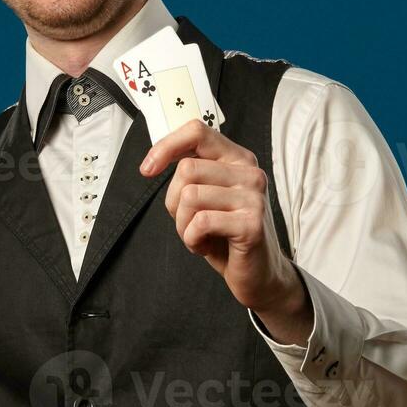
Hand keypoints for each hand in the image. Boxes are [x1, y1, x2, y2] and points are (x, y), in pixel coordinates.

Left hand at [140, 120, 311, 339]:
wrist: (258, 274)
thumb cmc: (226, 235)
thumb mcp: (207, 197)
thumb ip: (191, 174)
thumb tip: (156, 159)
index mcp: (238, 159)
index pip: (197, 131)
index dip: (166, 146)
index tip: (148, 169)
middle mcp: (250, 172)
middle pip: (187, 169)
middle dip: (174, 201)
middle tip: (189, 222)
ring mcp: (253, 197)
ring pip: (189, 196)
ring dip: (183, 224)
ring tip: (200, 235)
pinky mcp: (251, 223)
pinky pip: (200, 222)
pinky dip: (192, 239)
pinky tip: (206, 246)